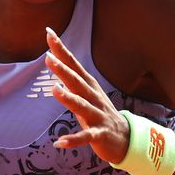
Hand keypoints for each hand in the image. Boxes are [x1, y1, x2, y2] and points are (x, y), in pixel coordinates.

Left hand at [45, 27, 129, 164]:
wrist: (126, 139)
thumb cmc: (100, 113)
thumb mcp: (86, 94)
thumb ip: (70, 78)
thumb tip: (53, 60)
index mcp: (89, 86)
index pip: (73, 64)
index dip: (61, 49)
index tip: (48, 32)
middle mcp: (93, 97)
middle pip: (77, 82)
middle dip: (64, 70)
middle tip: (48, 57)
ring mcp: (97, 115)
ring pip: (82, 106)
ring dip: (68, 98)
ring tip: (54, 90)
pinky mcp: (99, 134)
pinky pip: (85, 137)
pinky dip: (73, 140)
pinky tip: (59, 142)